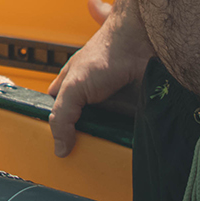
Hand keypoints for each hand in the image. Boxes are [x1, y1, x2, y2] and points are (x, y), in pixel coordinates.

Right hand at [49, 0, 153, 156]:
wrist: (143, 45)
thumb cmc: (107, 53)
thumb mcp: (74, 86)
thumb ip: (62, 115)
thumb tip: (60, 148)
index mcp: (72, 84)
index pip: (58, 109)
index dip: (56, 125)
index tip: (59, 145)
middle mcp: (93, 94)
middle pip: (83, 123)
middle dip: (82, 136)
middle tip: (82, 155)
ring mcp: (114, 103)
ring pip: (105, 128)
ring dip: (106, 139)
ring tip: (106, 154)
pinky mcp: (134, 110)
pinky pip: (127, 129)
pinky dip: (126, 137)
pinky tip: (126, 144)